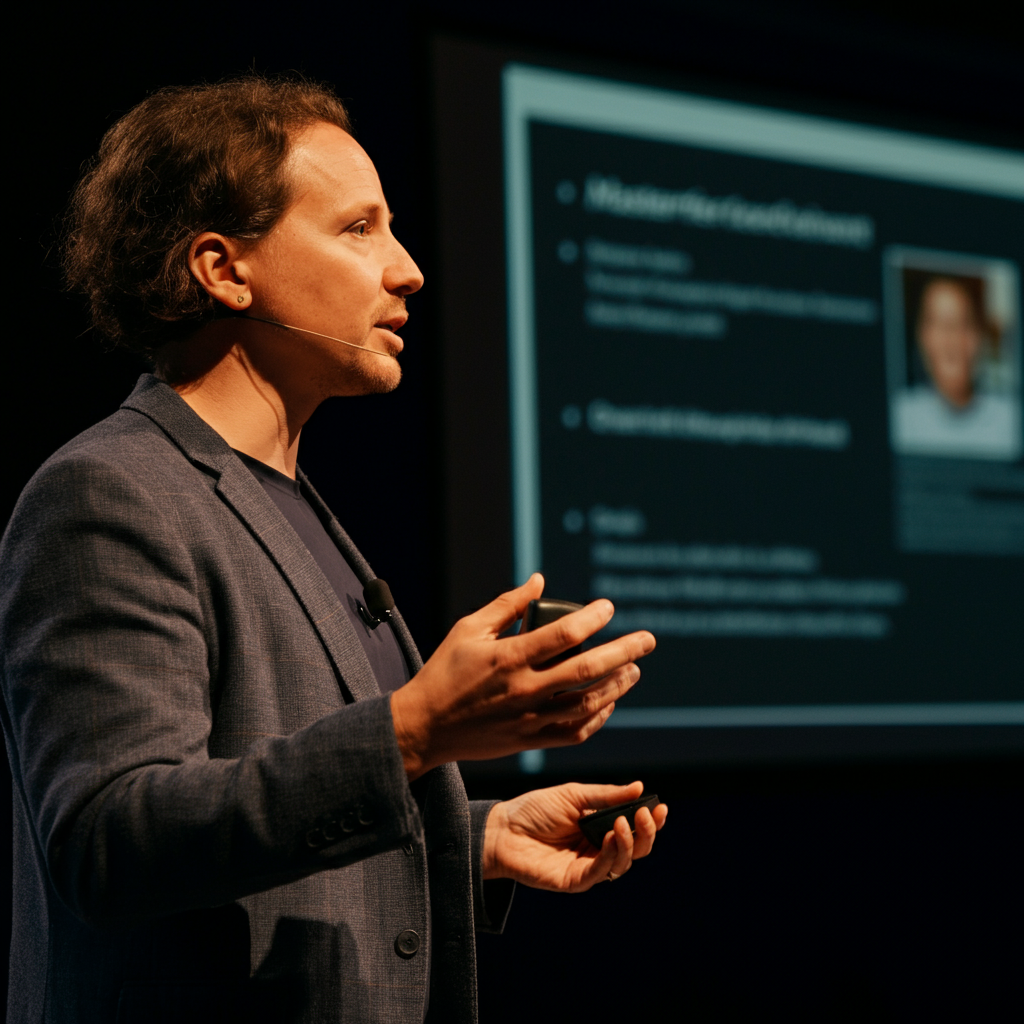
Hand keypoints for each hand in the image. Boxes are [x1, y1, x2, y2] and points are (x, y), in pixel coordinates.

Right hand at [390, 575, 654, 778]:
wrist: (426, 727)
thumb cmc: (446, 671)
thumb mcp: (469, 629)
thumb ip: (506, 605)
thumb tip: (539, 580)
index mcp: (508, 658)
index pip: (564, 635)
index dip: (593, 618)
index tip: (609, 607)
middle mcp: (524, 689)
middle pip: (587, 670)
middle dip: (624, 652)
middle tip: (648, 640)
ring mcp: (529, 719)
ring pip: (588, 704)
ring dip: (617, 685)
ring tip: (634, 669)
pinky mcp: (530, 741)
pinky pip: (575, 732)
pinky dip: (598, 717)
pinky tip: (609, 701)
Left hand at [482, 781, 666, 890]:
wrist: (501, 828)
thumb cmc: (535, 810)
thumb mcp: (574, 795)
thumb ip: (606, 796)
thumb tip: (639, 787)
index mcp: (600, 827)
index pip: (634, 828)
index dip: (650, 821)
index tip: (660, 807)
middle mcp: (598, 849)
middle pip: (636, 849)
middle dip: (647, 833)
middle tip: (646, 814)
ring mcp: (587, 867)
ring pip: (622, 863)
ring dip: (629, 843)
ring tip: (622, 822)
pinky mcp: (574, 881)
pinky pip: (599, 874)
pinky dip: (610, 856)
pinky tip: (610, 837)